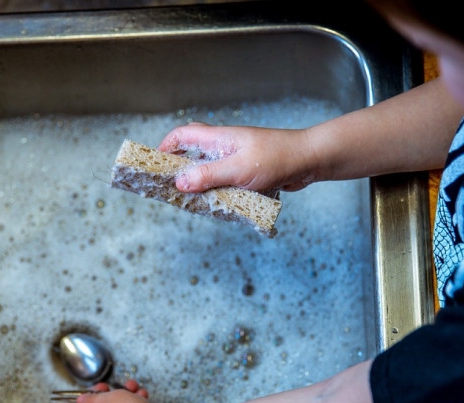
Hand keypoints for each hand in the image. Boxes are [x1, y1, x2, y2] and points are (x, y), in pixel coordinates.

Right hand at [158, 122, 318, 192]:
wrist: (309, 161)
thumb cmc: (277, 158)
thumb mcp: (238, 169)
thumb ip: (208, 176)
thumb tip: (179, 182)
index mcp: (219, 139)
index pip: (183, 135)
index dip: (165, 147)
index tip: (154, 165)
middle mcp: (225, 147)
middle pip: (192, 154)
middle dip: (178, 170)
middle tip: (169, 189)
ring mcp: (236, 160)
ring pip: (208, 171)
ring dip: (199, 185)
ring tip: (190, 202)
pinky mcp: (246, 174)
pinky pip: (224, 183)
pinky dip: (217, 193)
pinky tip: (216, 206)